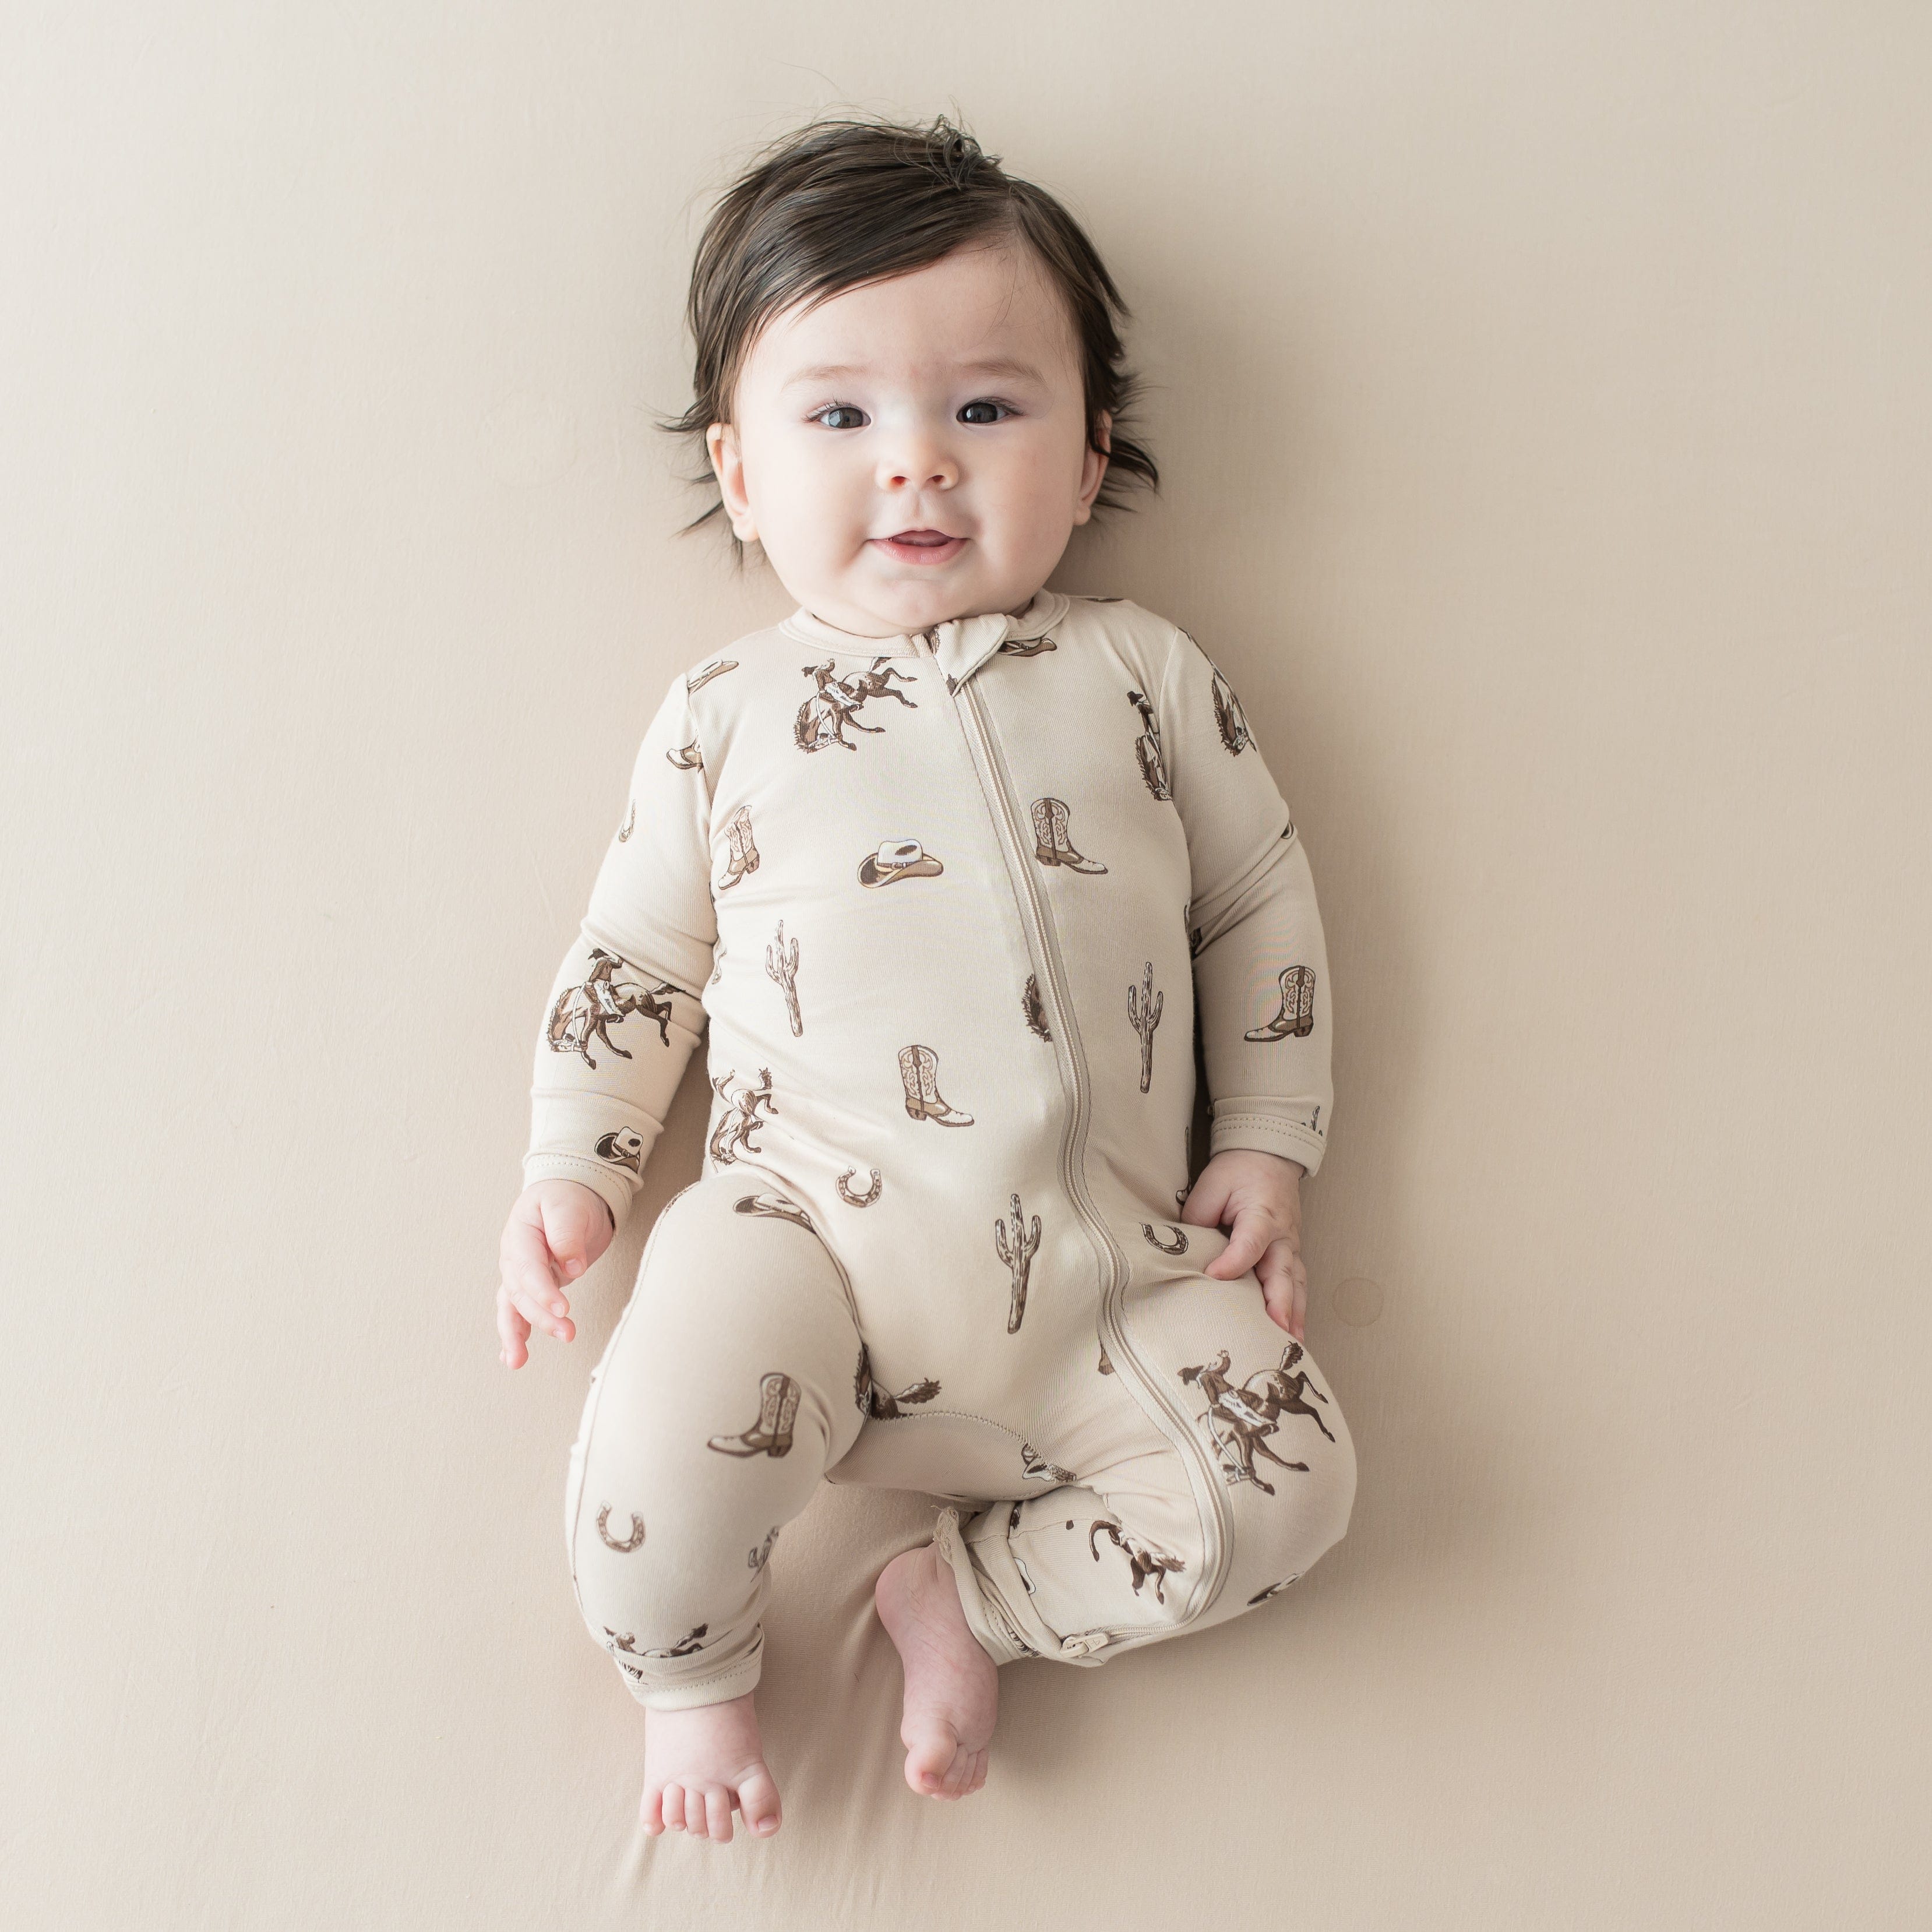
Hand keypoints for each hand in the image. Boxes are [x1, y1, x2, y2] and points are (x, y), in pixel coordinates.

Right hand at [497, 1180, 613, 1369]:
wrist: (567, 1194)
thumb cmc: (567, 1198)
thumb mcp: (569, 1207)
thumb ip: (567, 1235)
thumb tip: (573, 1267)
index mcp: (520, 1235)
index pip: (529, 1269)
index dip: (544, 1292)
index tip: (562, 1310)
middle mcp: (514, 1257)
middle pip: (522, 1293)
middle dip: (540, 1317)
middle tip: (567, 1333)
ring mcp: (520, 1273)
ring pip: (513, 1306)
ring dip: (515, 1334)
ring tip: (518, 1361)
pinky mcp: (531, 1286)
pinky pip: (518, 1311)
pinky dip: (513, 1333)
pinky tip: (513, 1357)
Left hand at [1180, 1149, 1308, 1340]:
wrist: (1268, 1157)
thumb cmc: (1238, 1172)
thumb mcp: (1212, 1186)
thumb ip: (1199, 1218)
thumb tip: (1187, 1252)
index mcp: (1261, 1214)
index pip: (1249, 1243)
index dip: (1233, 1262)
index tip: (1213, 1277)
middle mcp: (1282, 1235)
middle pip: (1282, 1272)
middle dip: (1279, 1304)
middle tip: (1274, 1331)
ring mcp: (1290, 1246)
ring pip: (1295, 1283)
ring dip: (1294, 1314)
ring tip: (1291, 1344)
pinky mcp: (1290, 1255)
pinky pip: (1296, 1284)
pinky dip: (1297, 1309)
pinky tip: (1294, 1333)